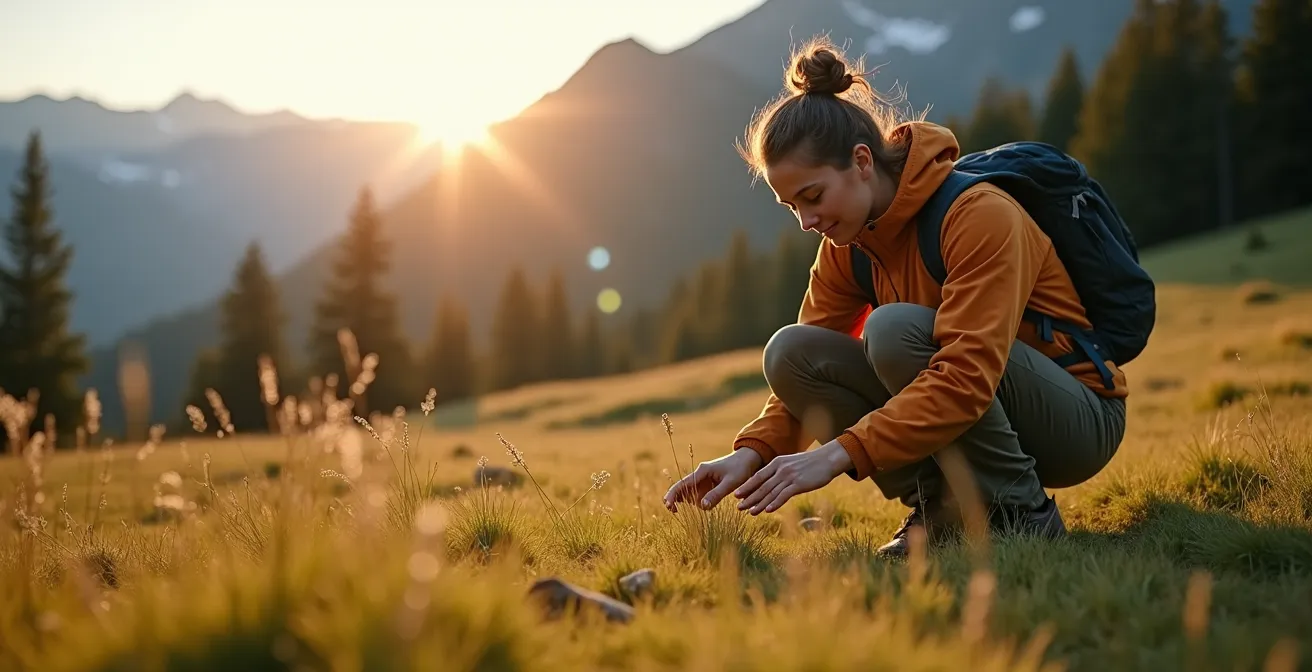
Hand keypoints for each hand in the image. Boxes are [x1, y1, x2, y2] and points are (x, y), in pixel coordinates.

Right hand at [663, 448, 763, 512]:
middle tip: (673, 511)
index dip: (673, 494)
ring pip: (688, 494)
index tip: (668, 505)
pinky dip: (697, 503)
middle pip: (681, 488)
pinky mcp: (706, 486)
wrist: (747, 460)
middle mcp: (699, 475)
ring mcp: (702, 481)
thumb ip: (716, 494)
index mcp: (702, 471)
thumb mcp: (731, 483)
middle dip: (674, 498)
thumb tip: (701, 506)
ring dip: (688, 503)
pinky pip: (697, 496)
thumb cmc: (740, 469)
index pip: (683, 483)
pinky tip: (707, 505)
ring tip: (700, 506)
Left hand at [733, 439, 852, 514]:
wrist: (827, 459)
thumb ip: (780, 472)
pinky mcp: (798, 484)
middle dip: (749, 498)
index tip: (736, 495)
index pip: (758, 476)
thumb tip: (772, 482)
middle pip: (761, 486)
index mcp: (777, 463)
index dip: (747, 486)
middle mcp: (780, 469)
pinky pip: (784, 495)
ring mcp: (789, 476)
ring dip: (759, 504)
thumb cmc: (810, 463)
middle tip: (738, 507)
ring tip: (750, 512)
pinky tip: (768, 510)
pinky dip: (775, 503)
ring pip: (770, 492)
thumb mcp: (791, 464)